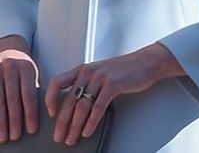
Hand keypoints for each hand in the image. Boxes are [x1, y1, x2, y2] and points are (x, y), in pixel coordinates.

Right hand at [0, 35, 38, 142]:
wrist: (8, 49)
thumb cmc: (23, 67)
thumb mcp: (32, 73)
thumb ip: (34, 89)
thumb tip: (42, 113)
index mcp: (26, 68)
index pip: (29, 95)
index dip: (30, 114)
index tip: (32, 129)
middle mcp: (10, 69)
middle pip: (12, 100)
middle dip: (14, 121)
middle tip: (15, 137)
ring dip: (0, 121)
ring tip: (3, 136)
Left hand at [46, 43, 183, 145]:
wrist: (147, 62)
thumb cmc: (125, 69)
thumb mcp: (100, 73)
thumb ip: (86, 84)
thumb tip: (74, 105)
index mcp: (82, 69)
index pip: (56, 83)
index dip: (50, 99)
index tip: (51, 114)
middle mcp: (88, 72)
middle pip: (68, 101)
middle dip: (62, 123)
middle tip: (59, 136)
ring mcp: (100, 78)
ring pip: (81, 106)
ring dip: (75, 126)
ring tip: (72, 138)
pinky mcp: (113, 84)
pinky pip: (98, 107)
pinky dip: (91, 122)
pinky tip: (88, 131)